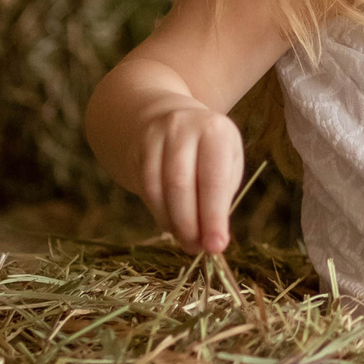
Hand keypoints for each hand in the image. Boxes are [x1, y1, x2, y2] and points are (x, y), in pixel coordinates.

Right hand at [138, 104, 244, 253]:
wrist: (164, 114)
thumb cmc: (207, 148)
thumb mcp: (226, 161)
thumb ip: (222, 196)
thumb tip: (212, 239)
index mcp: (215, 130)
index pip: (213, 179)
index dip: (214, 216)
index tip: (217, 246)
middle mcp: (182, 128)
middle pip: (181, 185)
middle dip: (190, 224)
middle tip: (199, 249)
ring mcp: (155, 137)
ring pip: (159, 190)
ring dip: (173, 224)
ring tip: (188, 241)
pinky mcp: (137, 150)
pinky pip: (146, 189)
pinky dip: (160, 214)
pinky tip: (172, 226)